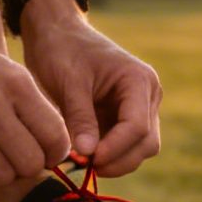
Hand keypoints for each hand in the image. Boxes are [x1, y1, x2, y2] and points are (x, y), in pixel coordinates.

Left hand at [22, 7, 162, 177]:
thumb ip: (79, 117)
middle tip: (84, 167)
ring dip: (114, 161)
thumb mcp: (68, 82)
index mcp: (139, 81)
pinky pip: (123, 146)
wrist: (56, 34)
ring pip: (139, 149)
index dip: (115, 149)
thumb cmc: (62, 50)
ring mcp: (138, 108)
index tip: (89, 160)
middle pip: (146, 144)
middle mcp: (146, 96)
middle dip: (118, 160)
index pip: (138, 127)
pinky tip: (82, 155)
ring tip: (81, 161)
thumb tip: (88, 154)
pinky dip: (107, 156)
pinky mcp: (123, 118)